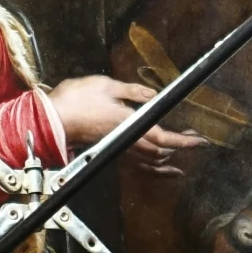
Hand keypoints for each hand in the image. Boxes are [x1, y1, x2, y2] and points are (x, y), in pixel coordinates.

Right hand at [44, 75, 207, 175]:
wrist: (50, 120)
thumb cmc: (76, 100)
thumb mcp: (108, 86)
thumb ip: (133, 92)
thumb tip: (153, 95)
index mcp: (129, 125)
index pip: (164, 138)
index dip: (185, 142)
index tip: (201, 142)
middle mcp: (126, 141)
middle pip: (160, 153)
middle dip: (181, 147)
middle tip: (195, 139)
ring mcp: (117, 148)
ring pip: (149, 162)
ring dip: (168, 160)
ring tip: (182, 155)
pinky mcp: (110, 150)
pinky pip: (137, 163)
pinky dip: (152, 166)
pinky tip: (157, 165)